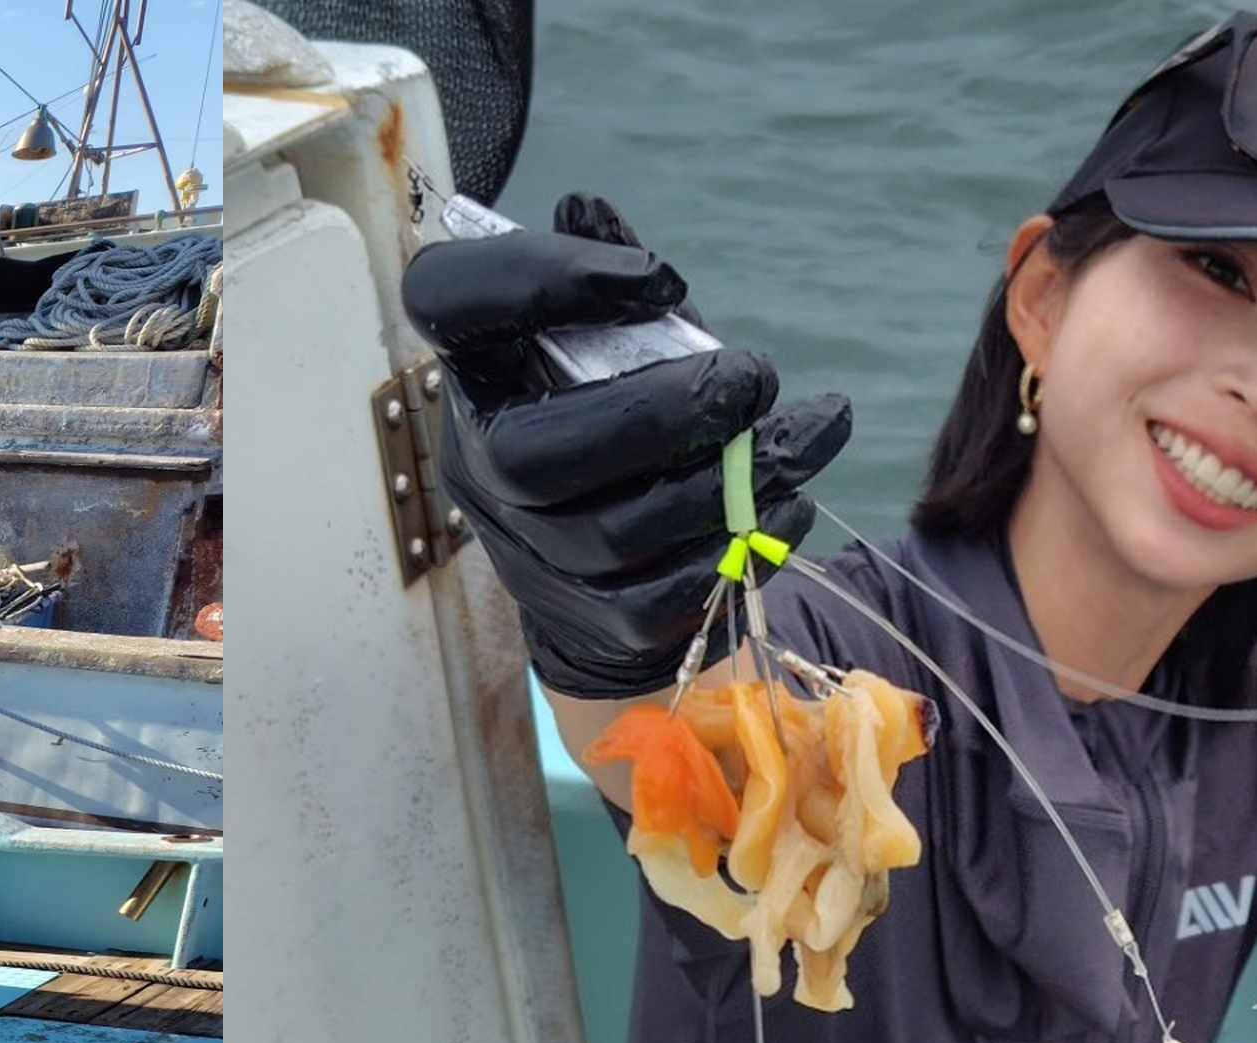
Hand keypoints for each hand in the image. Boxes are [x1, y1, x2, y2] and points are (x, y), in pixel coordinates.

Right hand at [401, 194, 850, 699]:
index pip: (449, 300)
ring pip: (616, 534)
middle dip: (665, 413)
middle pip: (538, 457)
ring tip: (808, 435)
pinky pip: (661, 596)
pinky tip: (790, 504)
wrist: (602, 577)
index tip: (656, 280)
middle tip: (756, 378)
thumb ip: (605, 277)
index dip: (541, 279)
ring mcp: (530, 556)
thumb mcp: (613, 342)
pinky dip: (739, 546)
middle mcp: (481, 469)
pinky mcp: (591, 620)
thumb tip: (589, 208)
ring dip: (728, 481)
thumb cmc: (614, 425)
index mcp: (476, 376)